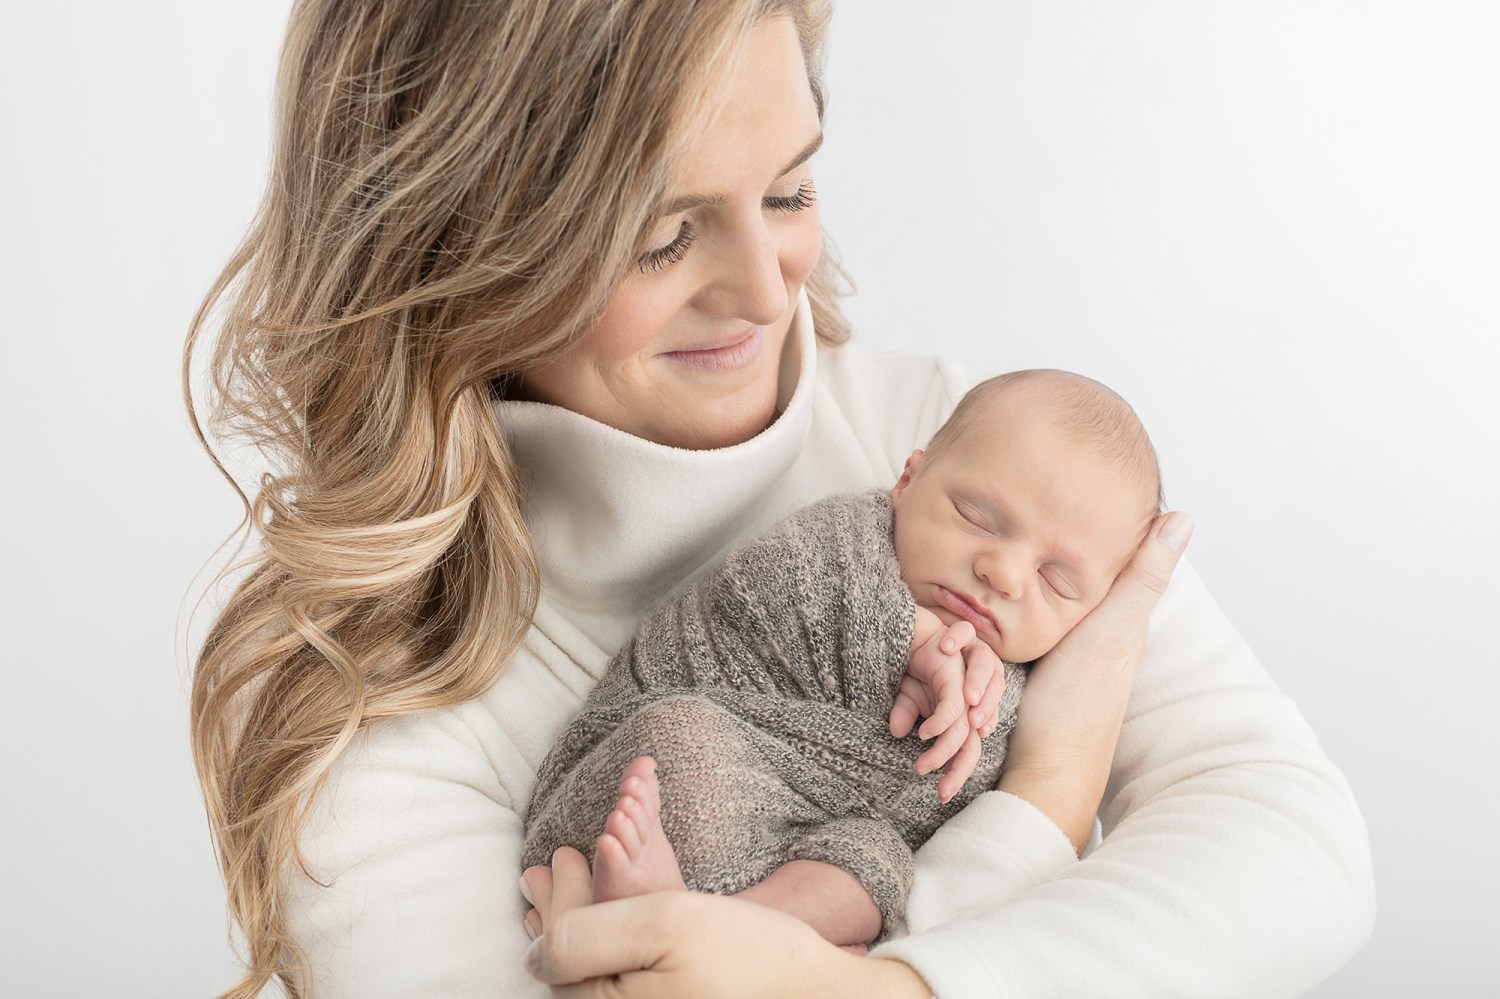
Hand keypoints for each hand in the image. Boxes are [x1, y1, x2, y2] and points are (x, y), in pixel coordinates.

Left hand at [520, 847, 930, 997]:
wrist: (820, 992)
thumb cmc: (749, 955)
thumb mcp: (663, 925)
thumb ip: (587, 936)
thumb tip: (531, 957)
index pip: (558, 953)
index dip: (555, 899)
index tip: (559, 855)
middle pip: (571, 968)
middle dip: (559, 910)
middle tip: (550, 865)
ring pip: (592, 976)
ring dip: (577, 926)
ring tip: (567, 888)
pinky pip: (619, 985)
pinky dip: (604, 948)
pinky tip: (607, 928)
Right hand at [890, 620, 1007, 801]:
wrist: (912, 630)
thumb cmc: (914, 663)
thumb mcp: (906, 696)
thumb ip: (905, 714)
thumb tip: (896, 733)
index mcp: (961, 714)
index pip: (966, 750)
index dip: (957, 772)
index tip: (941, 794)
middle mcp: (967, 705)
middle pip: (972, 746)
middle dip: (959, 771)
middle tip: (941, 792)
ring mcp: (963, 690)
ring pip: (964, 729)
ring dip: (948, 751)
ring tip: (924, 765)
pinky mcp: (954, 675)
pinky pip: (952, 705)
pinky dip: (941, 723)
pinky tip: (925, 734)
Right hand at [998, 512, 1192, 852]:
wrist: (1043, 772)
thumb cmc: (1078, 703)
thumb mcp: (1111, 630)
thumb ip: (1141, 576)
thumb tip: (1185, 516)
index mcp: (1121, 620)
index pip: (1120, 555)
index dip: (1106, 518)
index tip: (1088, 475)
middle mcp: (1098, 635)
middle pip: (1079, 575)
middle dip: (1058, 539)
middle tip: (1032, 492)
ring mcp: (1064, 654)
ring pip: (1048, 598)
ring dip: (1028, 572)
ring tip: (1003, 529)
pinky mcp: (1030, 668)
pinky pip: (1023, 620)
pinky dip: (1012, 599)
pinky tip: (992, 589)